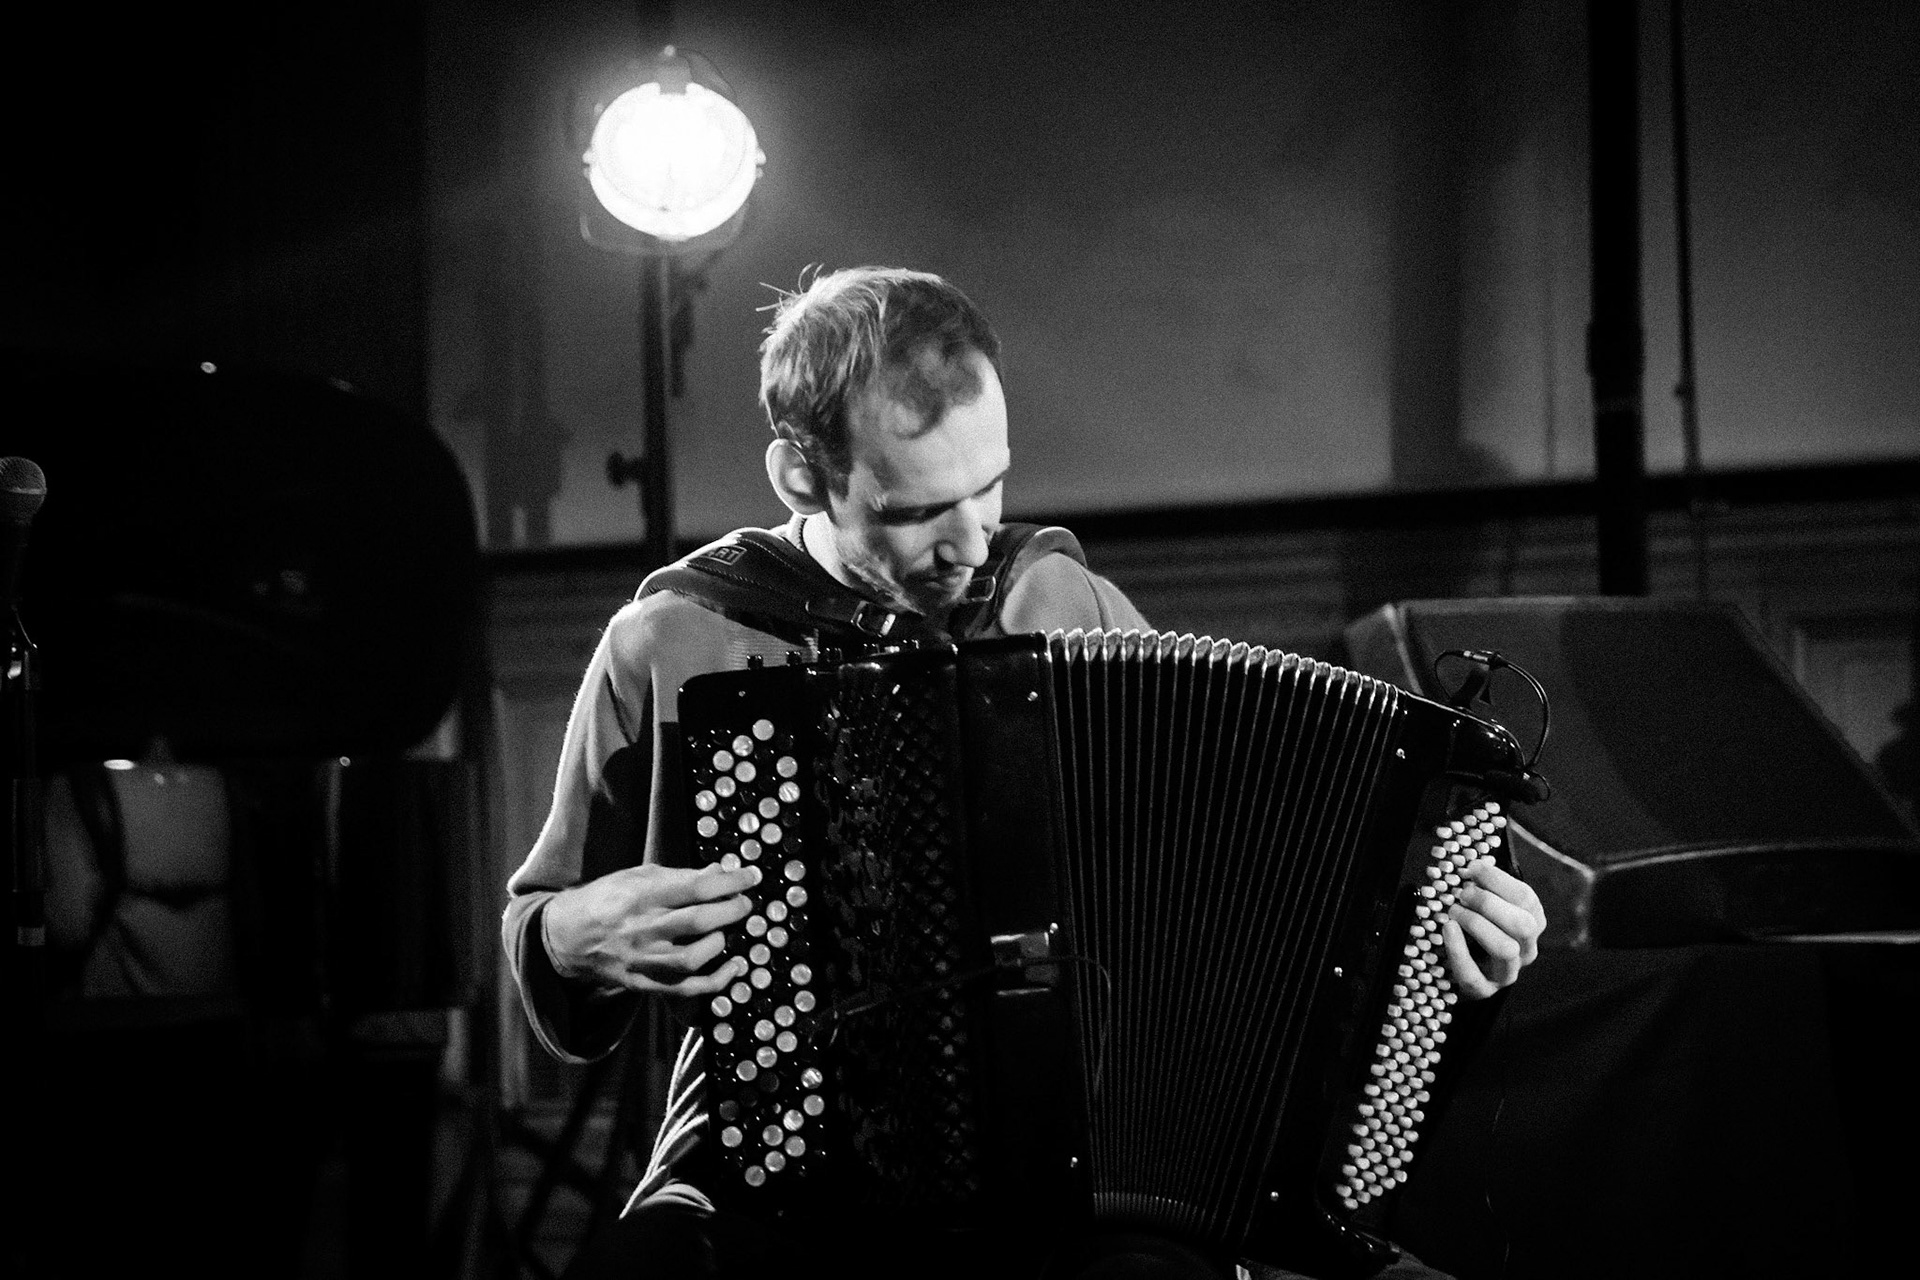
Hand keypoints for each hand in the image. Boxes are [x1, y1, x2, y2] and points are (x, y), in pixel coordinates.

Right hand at [542, 862, 758, 996]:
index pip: (696, 886)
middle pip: (698, 921)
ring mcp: (644, 959)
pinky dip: (715, 982)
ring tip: (725, 931)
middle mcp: (644, 928)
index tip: (751, 877)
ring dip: (719, 943)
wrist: (568, 935)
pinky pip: (685, 989)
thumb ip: (681, 876)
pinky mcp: (645, 983)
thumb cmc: (608, 899)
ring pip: (692, 958)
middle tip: (744, 904)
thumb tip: (722, 871)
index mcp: (643, 895)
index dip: (730, 882)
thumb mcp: (639, 875)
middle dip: (732, 910)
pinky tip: (732, 968)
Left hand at [1441, 860, 1545, 999]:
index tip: (1472, 867)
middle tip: (1463, 893)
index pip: (1526, 898)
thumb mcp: (1485, 906)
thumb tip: (1473, 866)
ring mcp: (1508, 972)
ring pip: (1505, 949)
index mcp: (1531, 923)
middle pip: (1523, 925)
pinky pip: (1472, 975)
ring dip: (1477, 924)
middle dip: (1490, 904)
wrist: (1463, 971)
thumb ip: (1485, 887)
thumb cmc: (1476, 928)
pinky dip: (1457, 950)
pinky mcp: (1484, 990)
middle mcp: (1526, 949)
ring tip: (1453, 912)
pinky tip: (1447, 929)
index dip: (1498, 879)